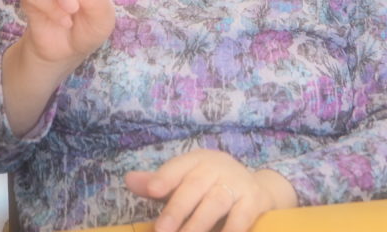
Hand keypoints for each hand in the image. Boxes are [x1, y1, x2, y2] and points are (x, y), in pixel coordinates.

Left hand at [126, 149, 293, 231]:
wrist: (258, 190)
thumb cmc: (210, 187)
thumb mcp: (185, 182)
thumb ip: (159, 184)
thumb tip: (129, 179)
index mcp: (197, 161)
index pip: (179, 166)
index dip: (165, 177)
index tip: (151, 191)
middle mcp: (217, 168)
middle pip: (195, 185)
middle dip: (178, 208)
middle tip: (162, 230)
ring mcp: (237, 183)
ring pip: (216, 201)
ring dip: (199, 222)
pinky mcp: (253, 201)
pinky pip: (242, 217)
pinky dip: (231, 229)